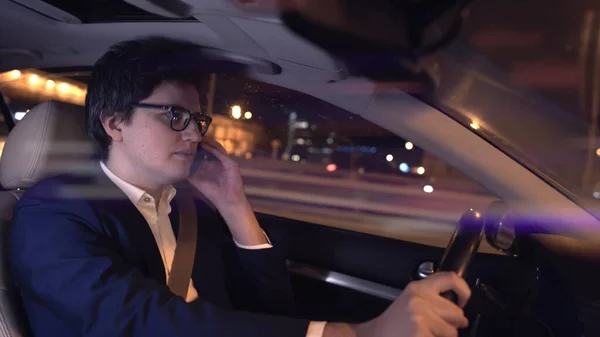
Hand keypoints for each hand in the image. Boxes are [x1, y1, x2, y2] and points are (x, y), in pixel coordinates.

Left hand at [186, 138, 266, 245]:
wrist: (227, 201)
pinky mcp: (231, 163)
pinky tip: (204, 145)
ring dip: (207, 141)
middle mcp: (218, 159)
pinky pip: (221, 153)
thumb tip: (176, 164)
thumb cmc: (213, 192)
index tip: (184, 139)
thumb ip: (188, 171)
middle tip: (190, 133)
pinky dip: (213, 149)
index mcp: (211, 162)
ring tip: (197, 136)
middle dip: (200, 140)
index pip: (203, 150)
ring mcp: (225, 160)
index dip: (195, 145)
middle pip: (209, 146)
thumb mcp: (197, 180)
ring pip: (216, 147)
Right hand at [354, 272, 470, 336]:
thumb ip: (432, 299)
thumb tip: (461, 312)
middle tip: (433, 327)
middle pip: (457, 313)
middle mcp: (419, 300)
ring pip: (452, 332)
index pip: (450, 279)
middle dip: (451, 324)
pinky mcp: (420, 334)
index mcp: (417, 288)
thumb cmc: (393, 323)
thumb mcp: (410, 301)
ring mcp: (420, 318)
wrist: (374, 336)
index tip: (463, 302)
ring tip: (424, 334)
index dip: (464, 291)